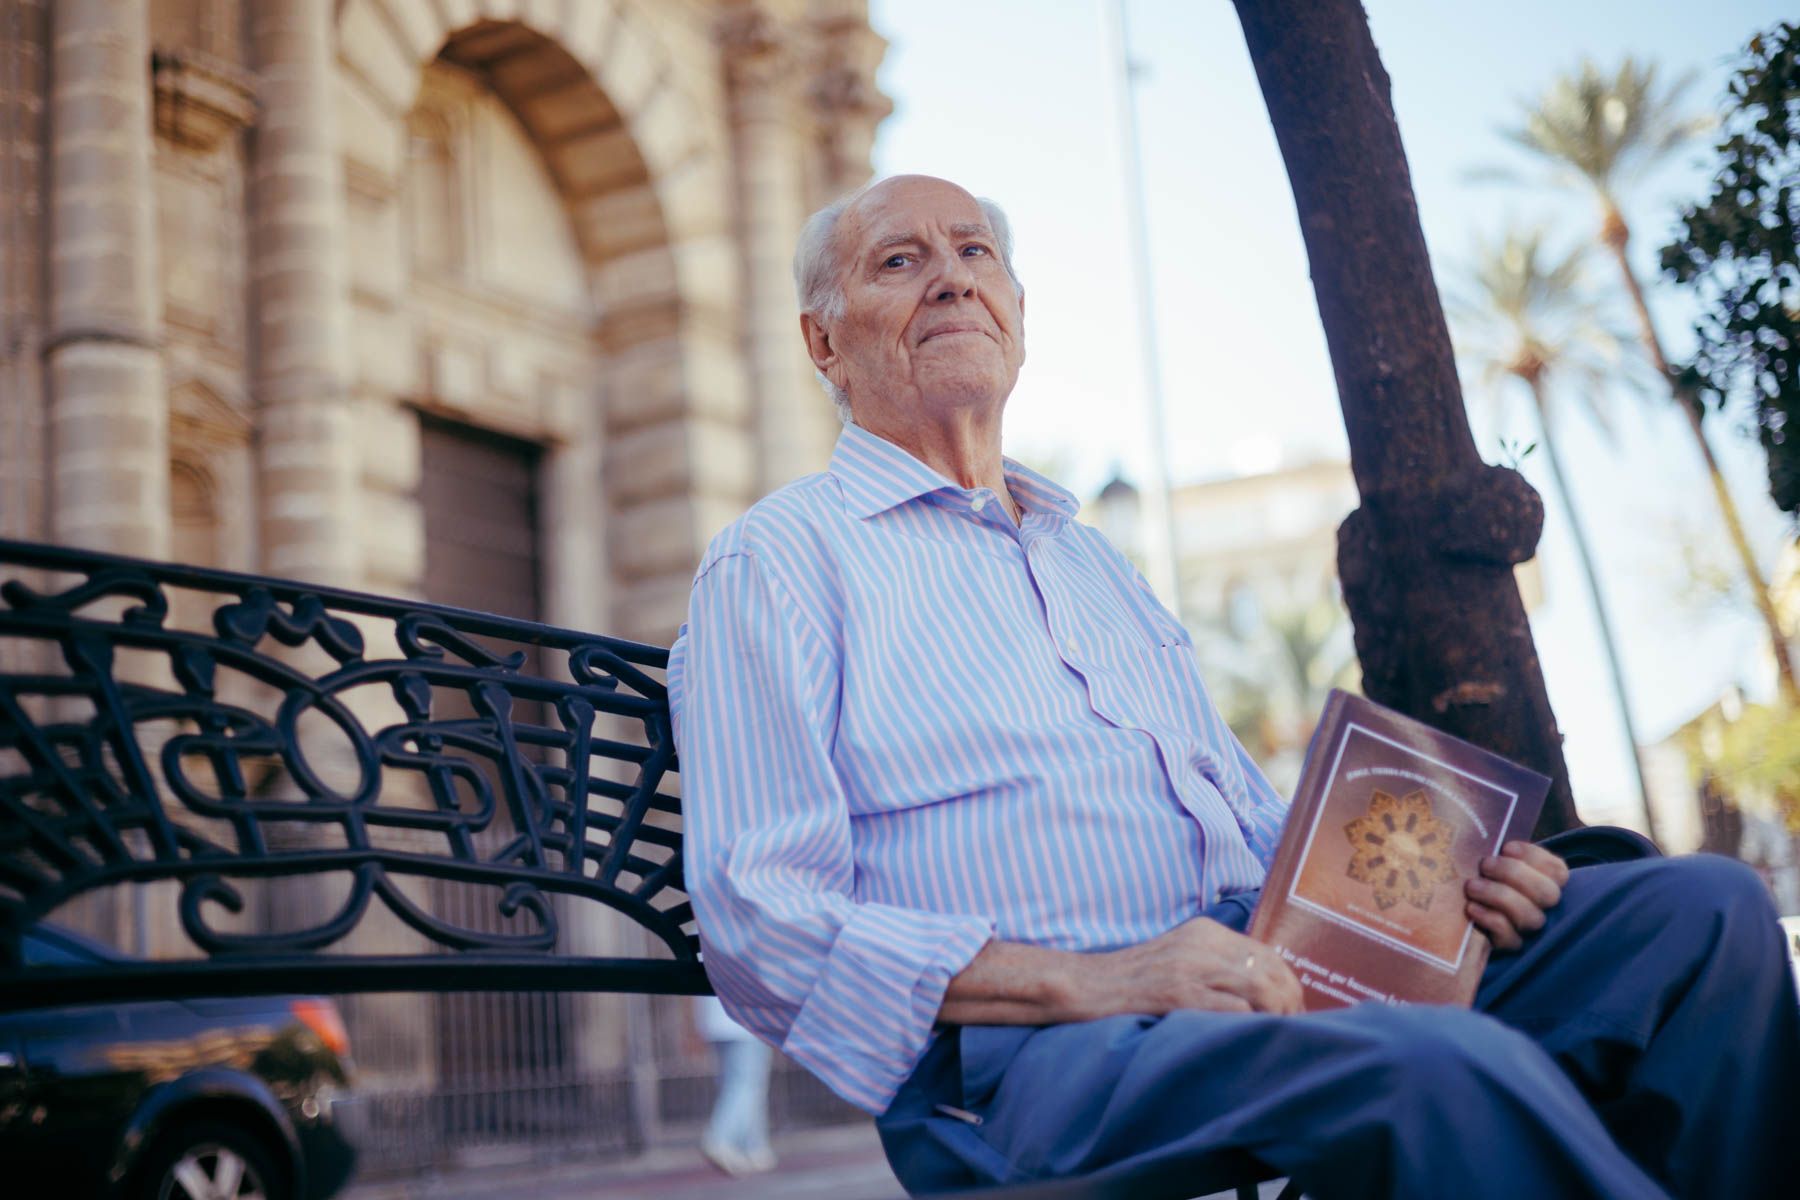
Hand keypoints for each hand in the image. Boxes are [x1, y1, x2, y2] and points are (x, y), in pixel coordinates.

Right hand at [1086, 918, 1304, 1018]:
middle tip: (1293, 1030)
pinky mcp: (1178, 993)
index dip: (1290, 985)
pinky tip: (1249, 1039)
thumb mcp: (1177, 956)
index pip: (1268, 954)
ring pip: (1259, 987)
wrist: (1086, 984)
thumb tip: (1260, 990)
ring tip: (1277, 1037)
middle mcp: (1202, 943)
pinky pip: (1232, 1008)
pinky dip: (1249, 1025)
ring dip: (1277, 1016)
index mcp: (1205, 931)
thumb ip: (1213, 963)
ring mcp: (1190, 967)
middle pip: (1271, 969)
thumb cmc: (1131, 979)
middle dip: (1291, 1003)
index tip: (1293, 1011)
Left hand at [1465, 840, 1569, 952]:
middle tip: (1485, 865)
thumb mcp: (1489, 862)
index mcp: (1545, 881)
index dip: (1535, 857)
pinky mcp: (1509, 947)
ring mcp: (1528, 929)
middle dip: (1515, 874)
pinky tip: (1471, 908)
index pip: (1557, 870)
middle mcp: (1542, 907)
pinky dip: (1490, 919)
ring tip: (1472, 886)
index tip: (1506, 847)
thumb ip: (1495, 851)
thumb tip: (1482, 831)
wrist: (1454, 919)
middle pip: (1548, 894)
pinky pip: (1510, 938)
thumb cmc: (1477, 880)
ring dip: (1499, 896)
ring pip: (1530, 917)